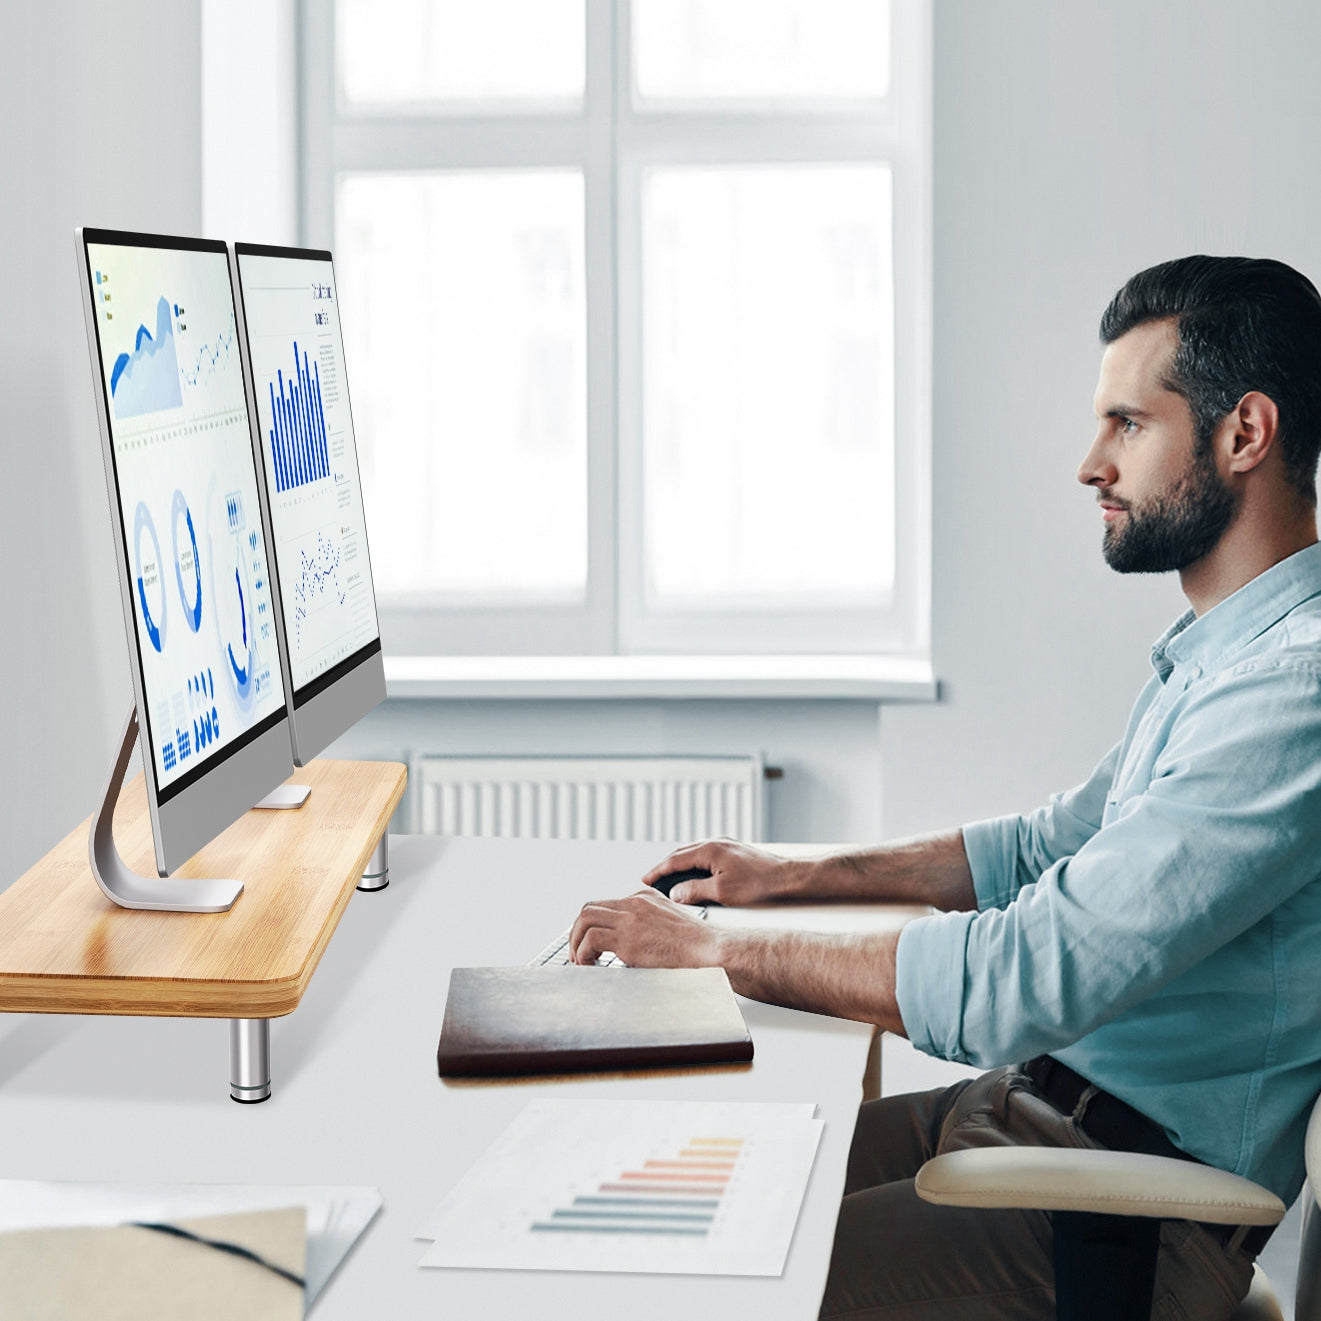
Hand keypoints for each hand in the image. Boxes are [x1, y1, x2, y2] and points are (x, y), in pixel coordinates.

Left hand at [570, 888, 722, 967]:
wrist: (710, 950)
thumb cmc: (696, 944)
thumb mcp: (669, 922)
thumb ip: (649, 923)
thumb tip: (631, 944)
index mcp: (644, 896)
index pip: (605, 904)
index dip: (591, 925)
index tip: (589, 943)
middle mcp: (634, 902)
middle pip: (589, 908)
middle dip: (577, 931)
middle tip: (578, 953)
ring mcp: (630, 917)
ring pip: (584, 919)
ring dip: (576, 942)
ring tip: (581, 962)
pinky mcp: (628, 938)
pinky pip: (591, 940)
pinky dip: (584, 954)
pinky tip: (591, 967)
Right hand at [641, 839, 798, 905]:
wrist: (785, 876)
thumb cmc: (758, 883)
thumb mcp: (722, 892)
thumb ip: (695, 891)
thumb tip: (676, 894)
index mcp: (709, 850)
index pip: (674, 860)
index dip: (657, 871)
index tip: (645, 880)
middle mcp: (715, 843)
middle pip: (681, 853)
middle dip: (664, 867)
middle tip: (652, 879)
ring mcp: (724, 845)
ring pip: (693, 853)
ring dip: (679, 864)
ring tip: (668, 878)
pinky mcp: (732, 851)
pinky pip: (704, 854)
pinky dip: (692, 863)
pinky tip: (693, 874)